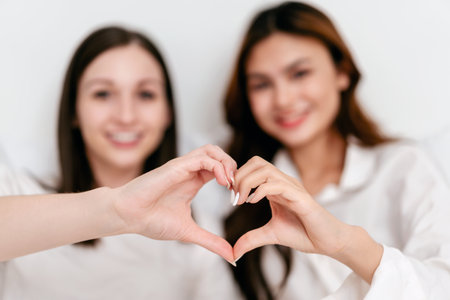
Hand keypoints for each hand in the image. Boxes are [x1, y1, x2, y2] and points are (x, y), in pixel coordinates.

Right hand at [113, 144, 236, 263]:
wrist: (128, 217)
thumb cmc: (151, 221)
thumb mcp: (189, 233)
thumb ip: (211, 241)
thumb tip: (231, 256)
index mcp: (193, 181)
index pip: (220, 168)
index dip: (233, 178)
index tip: (237, 197)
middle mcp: (189, 171)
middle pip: (219, 154)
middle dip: (233, 166)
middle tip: (236, 187)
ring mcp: (182, 167)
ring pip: (212, 150)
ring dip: (226, 163)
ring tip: (230, 183)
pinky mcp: (176, 167)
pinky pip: (202, 158)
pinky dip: (217, 166)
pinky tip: (221, 182)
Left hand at [231, 156, 352, 260]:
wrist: (328, 242)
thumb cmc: (304, 234)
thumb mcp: (271, 235)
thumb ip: (252, 239)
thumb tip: (233, 253)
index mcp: (276, 186)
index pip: (254, 167)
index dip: (239, 176)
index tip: (231, 196)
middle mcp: (284, 182)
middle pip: (257, 162)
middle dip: (240, 176)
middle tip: (234, 197)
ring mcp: (293, 187)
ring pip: (265, 169)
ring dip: (247, 182)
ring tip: (241, 200)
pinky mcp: (301, 197)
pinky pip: (278, 185)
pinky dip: (261, 190)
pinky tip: (253, 202)